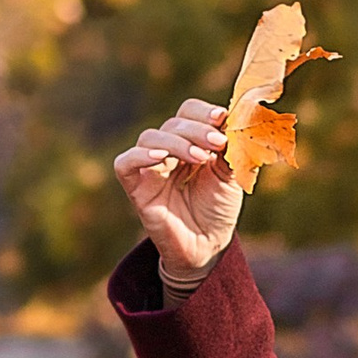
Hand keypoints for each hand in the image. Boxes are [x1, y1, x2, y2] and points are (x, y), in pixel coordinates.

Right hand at [113, 98, 241, 285]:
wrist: (207, 246)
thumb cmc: (218, 209)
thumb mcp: (230, 175)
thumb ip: (230, 150)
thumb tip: (234, 124)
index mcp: (191, 141)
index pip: (188, 112)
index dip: (203, 111)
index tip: (222, 118)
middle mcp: (169, 150)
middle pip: (173, 122)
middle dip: (197, 130)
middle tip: (217, 143)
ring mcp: (150, 167)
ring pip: (150, 137)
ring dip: (177, 142)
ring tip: (200, 158)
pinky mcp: (136, 187)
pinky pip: (124, 164)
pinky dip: (140, 156)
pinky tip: (160, 157)